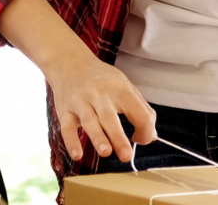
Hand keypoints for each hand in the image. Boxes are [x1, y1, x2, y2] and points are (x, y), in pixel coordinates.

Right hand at [42, 50, 157, 164]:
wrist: (70, 62)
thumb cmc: (101, 78)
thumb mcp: (125, 86)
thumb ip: (141, 110)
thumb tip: (152, 136)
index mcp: (120, 89)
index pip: (138, 112)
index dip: (144, 130)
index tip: (140, 139)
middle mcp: (99, 95)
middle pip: (110, 117)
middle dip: (119, 138)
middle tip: (126, 156)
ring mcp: (81, 102)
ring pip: (89, 121)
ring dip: (98, 138)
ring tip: (106, 152)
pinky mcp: (65, 110)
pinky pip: (67, 127)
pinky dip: (71, 141)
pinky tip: (77, 154)